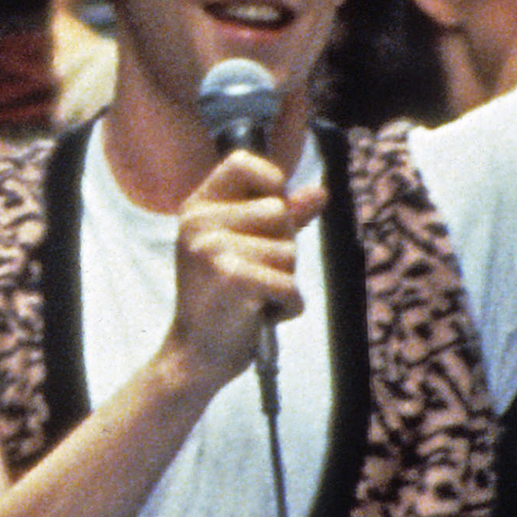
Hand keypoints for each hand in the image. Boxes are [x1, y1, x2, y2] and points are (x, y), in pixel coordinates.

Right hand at [168, 146, 327, 385]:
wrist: (195, 355)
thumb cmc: (221, 300)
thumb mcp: (245, 248)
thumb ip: (282, 218)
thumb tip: (320, 193)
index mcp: (198, 208)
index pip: (242, 162)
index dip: (270, 182)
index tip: (270, 215)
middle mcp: (200, 223)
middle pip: (277, 211)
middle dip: (282, 247)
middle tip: (254, 275)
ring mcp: (212, 249)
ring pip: (288, 251)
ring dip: (284, 280)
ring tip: (254, 296)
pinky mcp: (232, 278)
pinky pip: (290, 284)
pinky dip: (287, 306)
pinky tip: (261, 315)